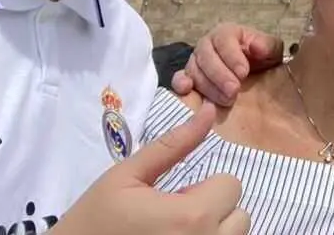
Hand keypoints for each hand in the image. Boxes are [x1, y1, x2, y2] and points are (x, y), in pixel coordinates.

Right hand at [51, 103, 249, 233]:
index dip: (203, 187)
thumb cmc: (94, 221)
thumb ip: (172, 146)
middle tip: (173, 217)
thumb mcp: (126, 177)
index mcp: (192, 216)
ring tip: (173, 232)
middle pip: (239, 216)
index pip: (231, 185)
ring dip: (213, 231)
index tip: (173, 197)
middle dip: (212, 210)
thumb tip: (209, 111)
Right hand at [171, 23, 283, 106]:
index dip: (232, 56)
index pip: (224, 39)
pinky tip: (187, 90)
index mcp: (227, 33)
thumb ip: (267, 46)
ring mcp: (195, 61)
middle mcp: (207, 45)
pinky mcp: (188, 77)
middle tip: (234, 91)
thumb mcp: (272, 51)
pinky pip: (179, 78)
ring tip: (227, 100)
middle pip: (206, 57)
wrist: (254, 77)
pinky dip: (180, 83)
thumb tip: (257, 46)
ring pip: (194, 70)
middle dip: (220, 75)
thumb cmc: (262, 60)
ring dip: (209, 86)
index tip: (244, 72)